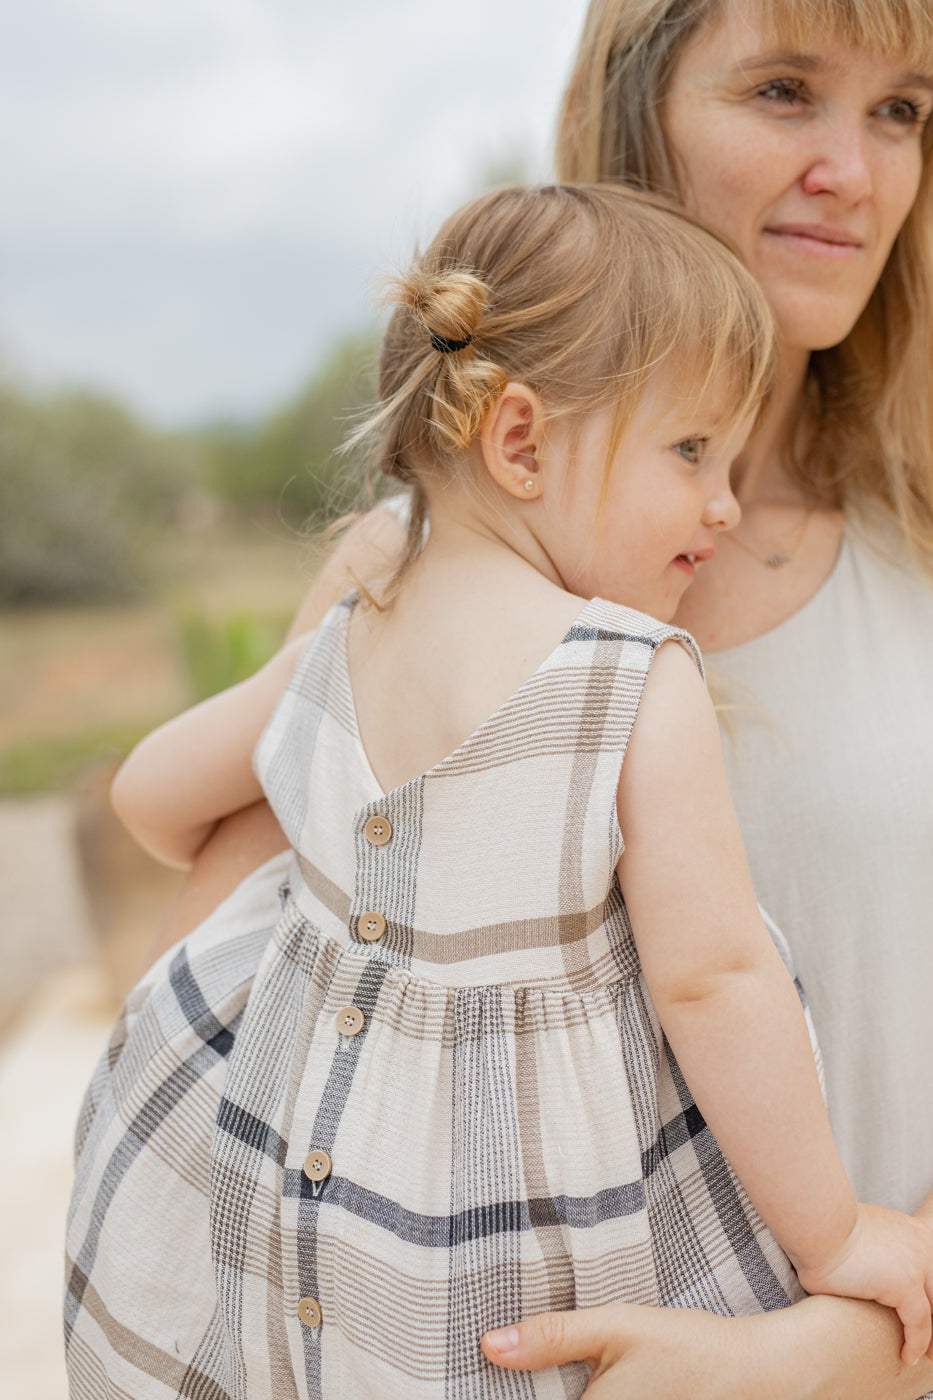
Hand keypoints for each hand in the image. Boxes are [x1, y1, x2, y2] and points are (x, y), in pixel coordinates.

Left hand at [482, 1303, 785, 1399]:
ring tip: (570, 1376)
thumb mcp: (615, 1327)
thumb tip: (488, 1345)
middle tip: (548, 1368)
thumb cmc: (687, 1346)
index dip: (519, 1392)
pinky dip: (599, 1397)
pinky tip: (608, 1383)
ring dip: (573, 1392)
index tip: (493, 1379)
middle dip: (547, 1392)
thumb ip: (551, 1337)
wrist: (761, 1372)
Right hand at [796, 1203, 932, 1366]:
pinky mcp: (905, 1284)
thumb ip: (879, 1251)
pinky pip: (919, 1324)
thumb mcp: (863, 1235)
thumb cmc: (826, 1230)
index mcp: (912, 1231)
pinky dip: (916, 1345)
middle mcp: (921, 1245)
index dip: (931, 1291)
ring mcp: (916, 1263)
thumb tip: (870, 1271)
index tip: (928, 1310)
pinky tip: (907, 1357)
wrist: (816, 1223)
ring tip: (929, 1356)